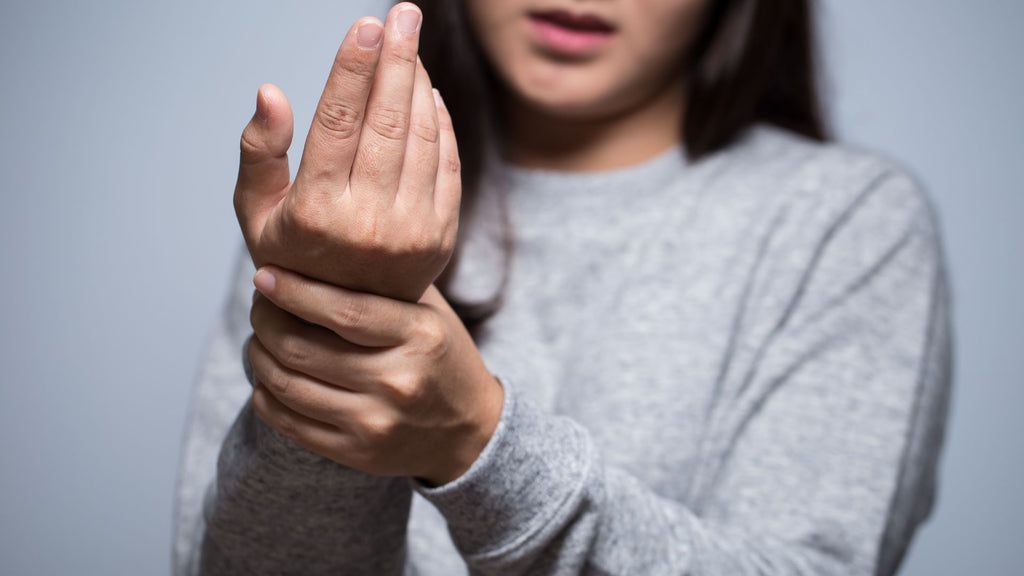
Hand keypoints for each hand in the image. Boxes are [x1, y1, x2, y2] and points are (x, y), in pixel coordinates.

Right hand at [234, 3, 460, 301]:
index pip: (338, 123)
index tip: (365, 24)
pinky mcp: (442, 235)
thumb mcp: (257, 212)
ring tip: (410, 45)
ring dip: (420, 84)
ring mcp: (412, 232)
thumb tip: (271, 92)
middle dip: (398, 58)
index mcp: (316, 215)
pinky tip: (428, 92)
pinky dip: (441, 122)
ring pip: (423, 137)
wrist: (349, 323)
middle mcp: (368, 224)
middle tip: (404, 14)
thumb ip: (258, 152)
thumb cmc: (294, 257)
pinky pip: (447, 163)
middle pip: (389, 121)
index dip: (353, 68)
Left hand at [246, 265, 503, 485]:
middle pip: (303, 348)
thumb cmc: (442, 358)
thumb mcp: (430, 312)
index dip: (293, 291)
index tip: (264, 276)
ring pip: (288, 386)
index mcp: (419, 335)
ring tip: (260, 339)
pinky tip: (267, 377)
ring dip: (259, 357)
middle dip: (266, 321)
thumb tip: (320, 249)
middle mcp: (398, 381)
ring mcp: (376, 422)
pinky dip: (266, 396)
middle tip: (260, 306)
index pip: (342, 310)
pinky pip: (290, 424)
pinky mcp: (358, 452)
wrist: (471, 432)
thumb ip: (384, 283)